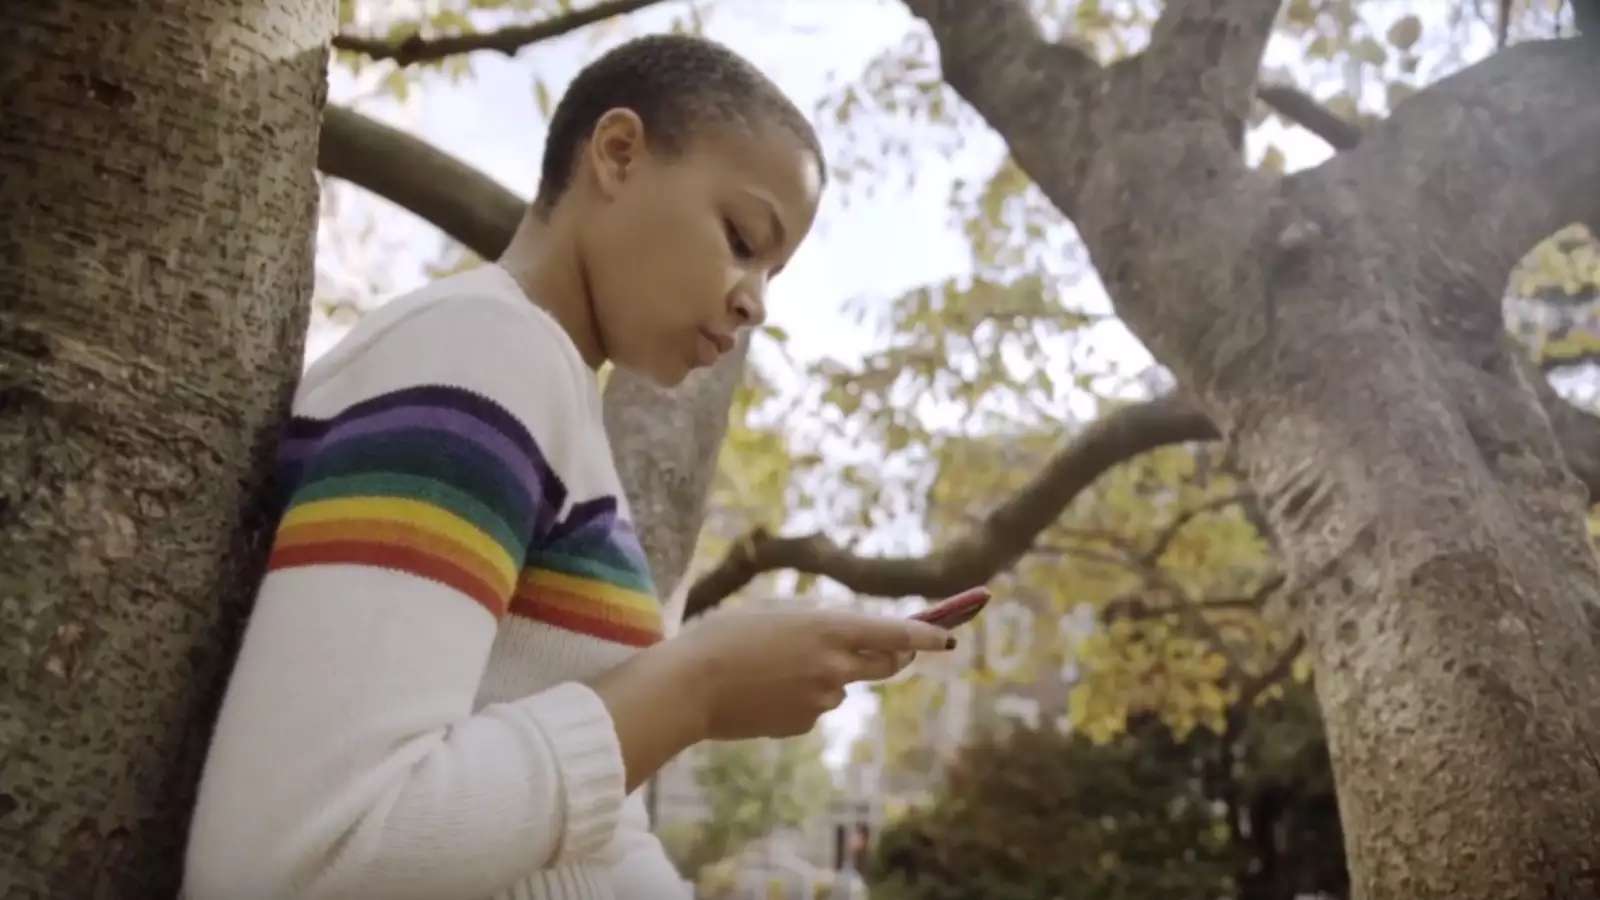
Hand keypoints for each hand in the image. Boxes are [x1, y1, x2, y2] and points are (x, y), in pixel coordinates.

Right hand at [678, 609, 953, 740]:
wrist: (690, 685)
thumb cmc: (725, 637)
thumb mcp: (777, 614)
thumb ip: (818, 627)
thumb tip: (844, 646)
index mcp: (829, 628)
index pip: (895, 633)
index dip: (925, 636)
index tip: (946, 638)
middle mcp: (834, 666)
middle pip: (885, 664)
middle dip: (892, 656)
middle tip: (889, 649)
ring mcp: (821, 699)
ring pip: (840, 686)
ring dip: (825, 677)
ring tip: (774, 668)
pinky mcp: (803, 724)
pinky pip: (813, 707)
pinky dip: (799, 699)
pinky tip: (763, 692)